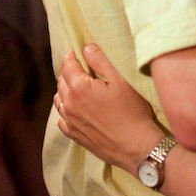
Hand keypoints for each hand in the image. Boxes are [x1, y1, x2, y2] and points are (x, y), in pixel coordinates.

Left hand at [55, 44, 164, 172]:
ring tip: (79, 88)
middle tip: (82, 69)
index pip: (67, 65)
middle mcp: (70, 104)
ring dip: (66, 90)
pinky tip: (77, 109)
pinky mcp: (74, 135)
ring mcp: (70, 122)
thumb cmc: (132, 111)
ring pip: (60, 100)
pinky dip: (66, 110)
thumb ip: (101, 61)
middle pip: (61, 81)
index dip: (72, 56)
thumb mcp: (120, 80)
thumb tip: (86, 48)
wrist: (136, 146)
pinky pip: (62, 118)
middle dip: (69, 72)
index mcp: (79, 87)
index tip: (78, 53)